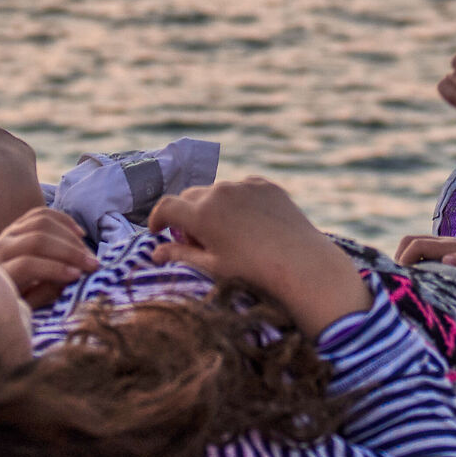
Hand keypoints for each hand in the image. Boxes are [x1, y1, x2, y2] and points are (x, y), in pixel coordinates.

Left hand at [0, 205, 96, 306]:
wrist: (2, 284)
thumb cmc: (19, 300)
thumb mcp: (30, 305)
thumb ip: (48, 292)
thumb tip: (74, 277)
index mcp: (0, 274)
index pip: (27, 265)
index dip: (54, 269)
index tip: (78, 276)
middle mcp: (0, 249)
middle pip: (37, 240)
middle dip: (69, 252)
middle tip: (92, 264)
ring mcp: (8, 232)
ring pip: (42, 222)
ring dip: (70, 237)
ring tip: (87, 253)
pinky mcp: (19, 222)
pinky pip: (43, 213)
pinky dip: (64, 221)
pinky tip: (80, 235)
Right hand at [148, 178, 368, 337]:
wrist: (301, 263)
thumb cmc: (252, 271)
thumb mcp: (212, 267)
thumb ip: (180, 256)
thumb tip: (154, 253)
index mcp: (200, 214)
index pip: (166, 207)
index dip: (157, 219)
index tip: (158, 231)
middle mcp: (219, 192)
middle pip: (190, 197)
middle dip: (187, 215)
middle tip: (196, 240)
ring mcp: (244, 185)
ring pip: (217, 192)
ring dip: (214, 207)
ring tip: (228, 234)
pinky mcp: (266, 185)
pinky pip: (243, 188)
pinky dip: (239, 201)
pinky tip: (250, 224)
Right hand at [393, 232, 455, 286]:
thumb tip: (446, 261)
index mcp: (448, 246)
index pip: (416, 245)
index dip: (404, 259)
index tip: (403, 279)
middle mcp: (442, 244)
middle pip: (409, 242)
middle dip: (399, 260)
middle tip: (401, 282)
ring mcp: (442, 248)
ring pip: (414, 246)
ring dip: (406, 261)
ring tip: (407, 282)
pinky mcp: (444, 254)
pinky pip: (422, 254)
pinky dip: (414, 264)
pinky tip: (419, 282)